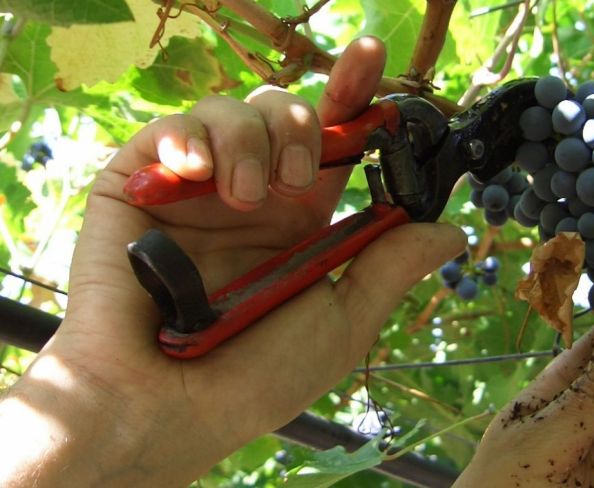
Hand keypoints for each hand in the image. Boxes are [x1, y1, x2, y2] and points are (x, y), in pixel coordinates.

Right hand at [0, 37, 464, 486]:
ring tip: (245, 197)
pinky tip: (196, 172)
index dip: (354, 94)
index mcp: (301, 218)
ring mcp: (197, 186)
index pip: (333, 139)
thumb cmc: (257, 375)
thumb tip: (452, 230)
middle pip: (285, 110)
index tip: (372, 58)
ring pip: (231, 108)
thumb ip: (391, 266)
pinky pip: (168, 129)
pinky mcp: (140, 184)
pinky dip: (188, 138)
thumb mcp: (341, 320)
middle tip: (302, 177)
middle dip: (303, 123)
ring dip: (251, 138)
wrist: (167, 408)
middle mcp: (252, 193)